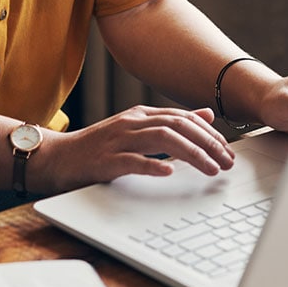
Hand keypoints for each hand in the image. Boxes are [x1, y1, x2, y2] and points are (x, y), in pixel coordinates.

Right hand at [33, 105, 234, 193]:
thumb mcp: (137, 129)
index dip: (208, 133)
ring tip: (210, 169)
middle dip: (207, 143)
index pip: (182, 117)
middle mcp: (132, 122)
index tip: (227, 150)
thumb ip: (169, 122)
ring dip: (191, 153)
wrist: (60, 157)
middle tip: (227, 162)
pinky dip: (153, 165)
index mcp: (140, 114)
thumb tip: (206, 115)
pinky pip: (132, 160)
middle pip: (177, 125)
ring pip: (162, 139)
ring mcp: (119, 139)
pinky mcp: (106, 160)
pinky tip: (169, 172)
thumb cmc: (100, 147)